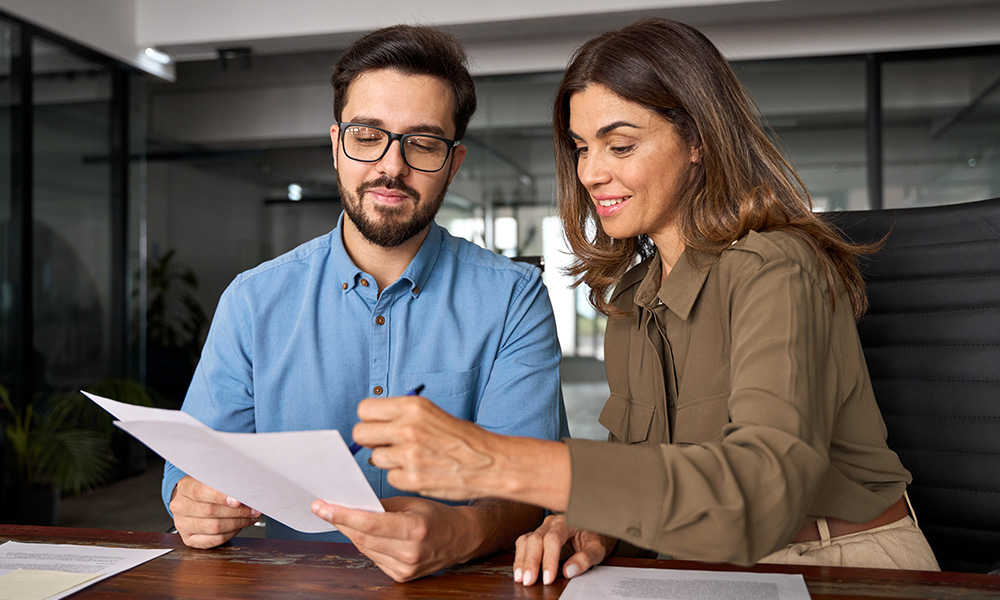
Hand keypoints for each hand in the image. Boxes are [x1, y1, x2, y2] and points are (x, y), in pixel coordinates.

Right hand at [169, 476, 260, 548]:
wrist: (190, 500)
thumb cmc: (205, 488)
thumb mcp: (211, 478)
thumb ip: (224, 482)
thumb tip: (245, 489)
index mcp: (184, 487)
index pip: (200, 492)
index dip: (220, 496)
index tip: (238, 499)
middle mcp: (180, 507)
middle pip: (211, 511)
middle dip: (238, 511)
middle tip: (253, 508)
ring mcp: (183, 525)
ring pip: (215, 527)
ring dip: (238, 523)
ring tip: (250, 517)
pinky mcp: (189, 539)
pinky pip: (214, 540)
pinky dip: (231, 533)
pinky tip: (239, 526)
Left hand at [310, 496, 481, 581]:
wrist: (460, 538)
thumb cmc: (437, 515)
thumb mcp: (412, 502)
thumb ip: (382, 505)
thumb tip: (352, 503)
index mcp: (415, 529)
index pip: (370, 524)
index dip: (343, 515)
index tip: (322, 507)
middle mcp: (410, 552)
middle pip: (363, 537)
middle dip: (340, 522)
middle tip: (323, 508)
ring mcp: (406, 568)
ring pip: (365, 548)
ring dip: (351, 532)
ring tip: (342, 517)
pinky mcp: (402, 576)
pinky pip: (374, 557)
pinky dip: (366, 544)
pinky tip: (364, 533)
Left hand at [353, 394, 569, 510]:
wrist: (490, 462)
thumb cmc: (462, 437)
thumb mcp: (432, 413)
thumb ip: (402, 415)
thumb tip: (372, 422)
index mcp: (412, 406)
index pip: (364, 409)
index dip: (371, 419)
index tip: (379, 426)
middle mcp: (407, 428)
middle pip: (361, 434)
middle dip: (371, 440)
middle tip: (387, 444)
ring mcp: (408, 455)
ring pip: (374, 458)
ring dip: (388, 460)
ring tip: (411, 459)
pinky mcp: (411, 479)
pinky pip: (390, 477)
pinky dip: (401, 476)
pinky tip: (419, 472)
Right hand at [513, 514, 615, 585]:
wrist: (591, 531)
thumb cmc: (593, 538)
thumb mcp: (596, 549)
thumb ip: (585, 558)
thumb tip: (568, 570)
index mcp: (567, 521)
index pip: (553, 538)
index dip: (549, 559)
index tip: (548, 578)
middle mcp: (551, 523)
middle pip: (536, 539)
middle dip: (531, 562)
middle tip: (529, 580)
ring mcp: (542, 529)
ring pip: (526, 541)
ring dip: (522, 560)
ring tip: (520, 578)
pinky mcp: (536, 537)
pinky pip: (523, 545)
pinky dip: (520, 559)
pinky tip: (519, 571)